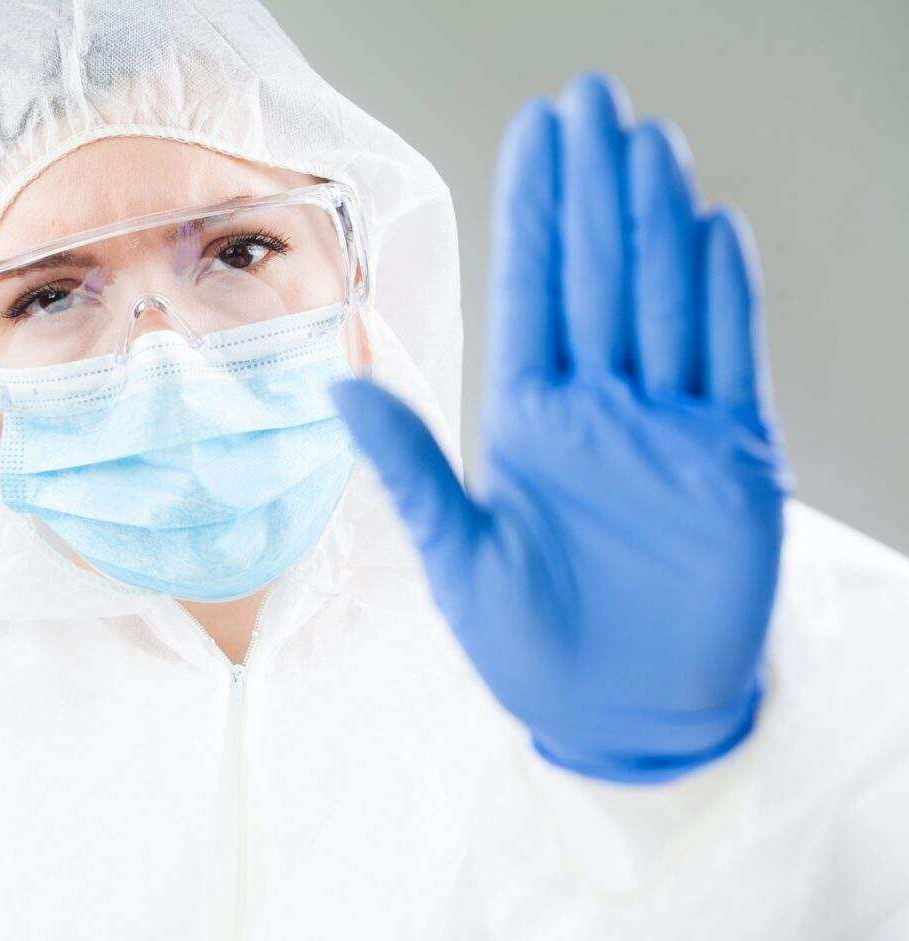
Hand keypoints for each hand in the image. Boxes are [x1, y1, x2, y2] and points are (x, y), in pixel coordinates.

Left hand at [332, 72, 789, 782]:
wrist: (614, 713)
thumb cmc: (523, 642)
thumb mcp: (454, 554)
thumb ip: (408, 466)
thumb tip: (339, 383)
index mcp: (526, 419)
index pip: (531, 291)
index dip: (537, 210)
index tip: (540, 133)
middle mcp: (596, 408)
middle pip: (599, 275)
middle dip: (597, 189)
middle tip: (596, 101)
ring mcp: (665, 428)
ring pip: (664, 302)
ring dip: (660, 224)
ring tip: (649, 145)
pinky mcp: (728, 462)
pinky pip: (727, 363)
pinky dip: (725, 300)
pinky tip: (713, 234)